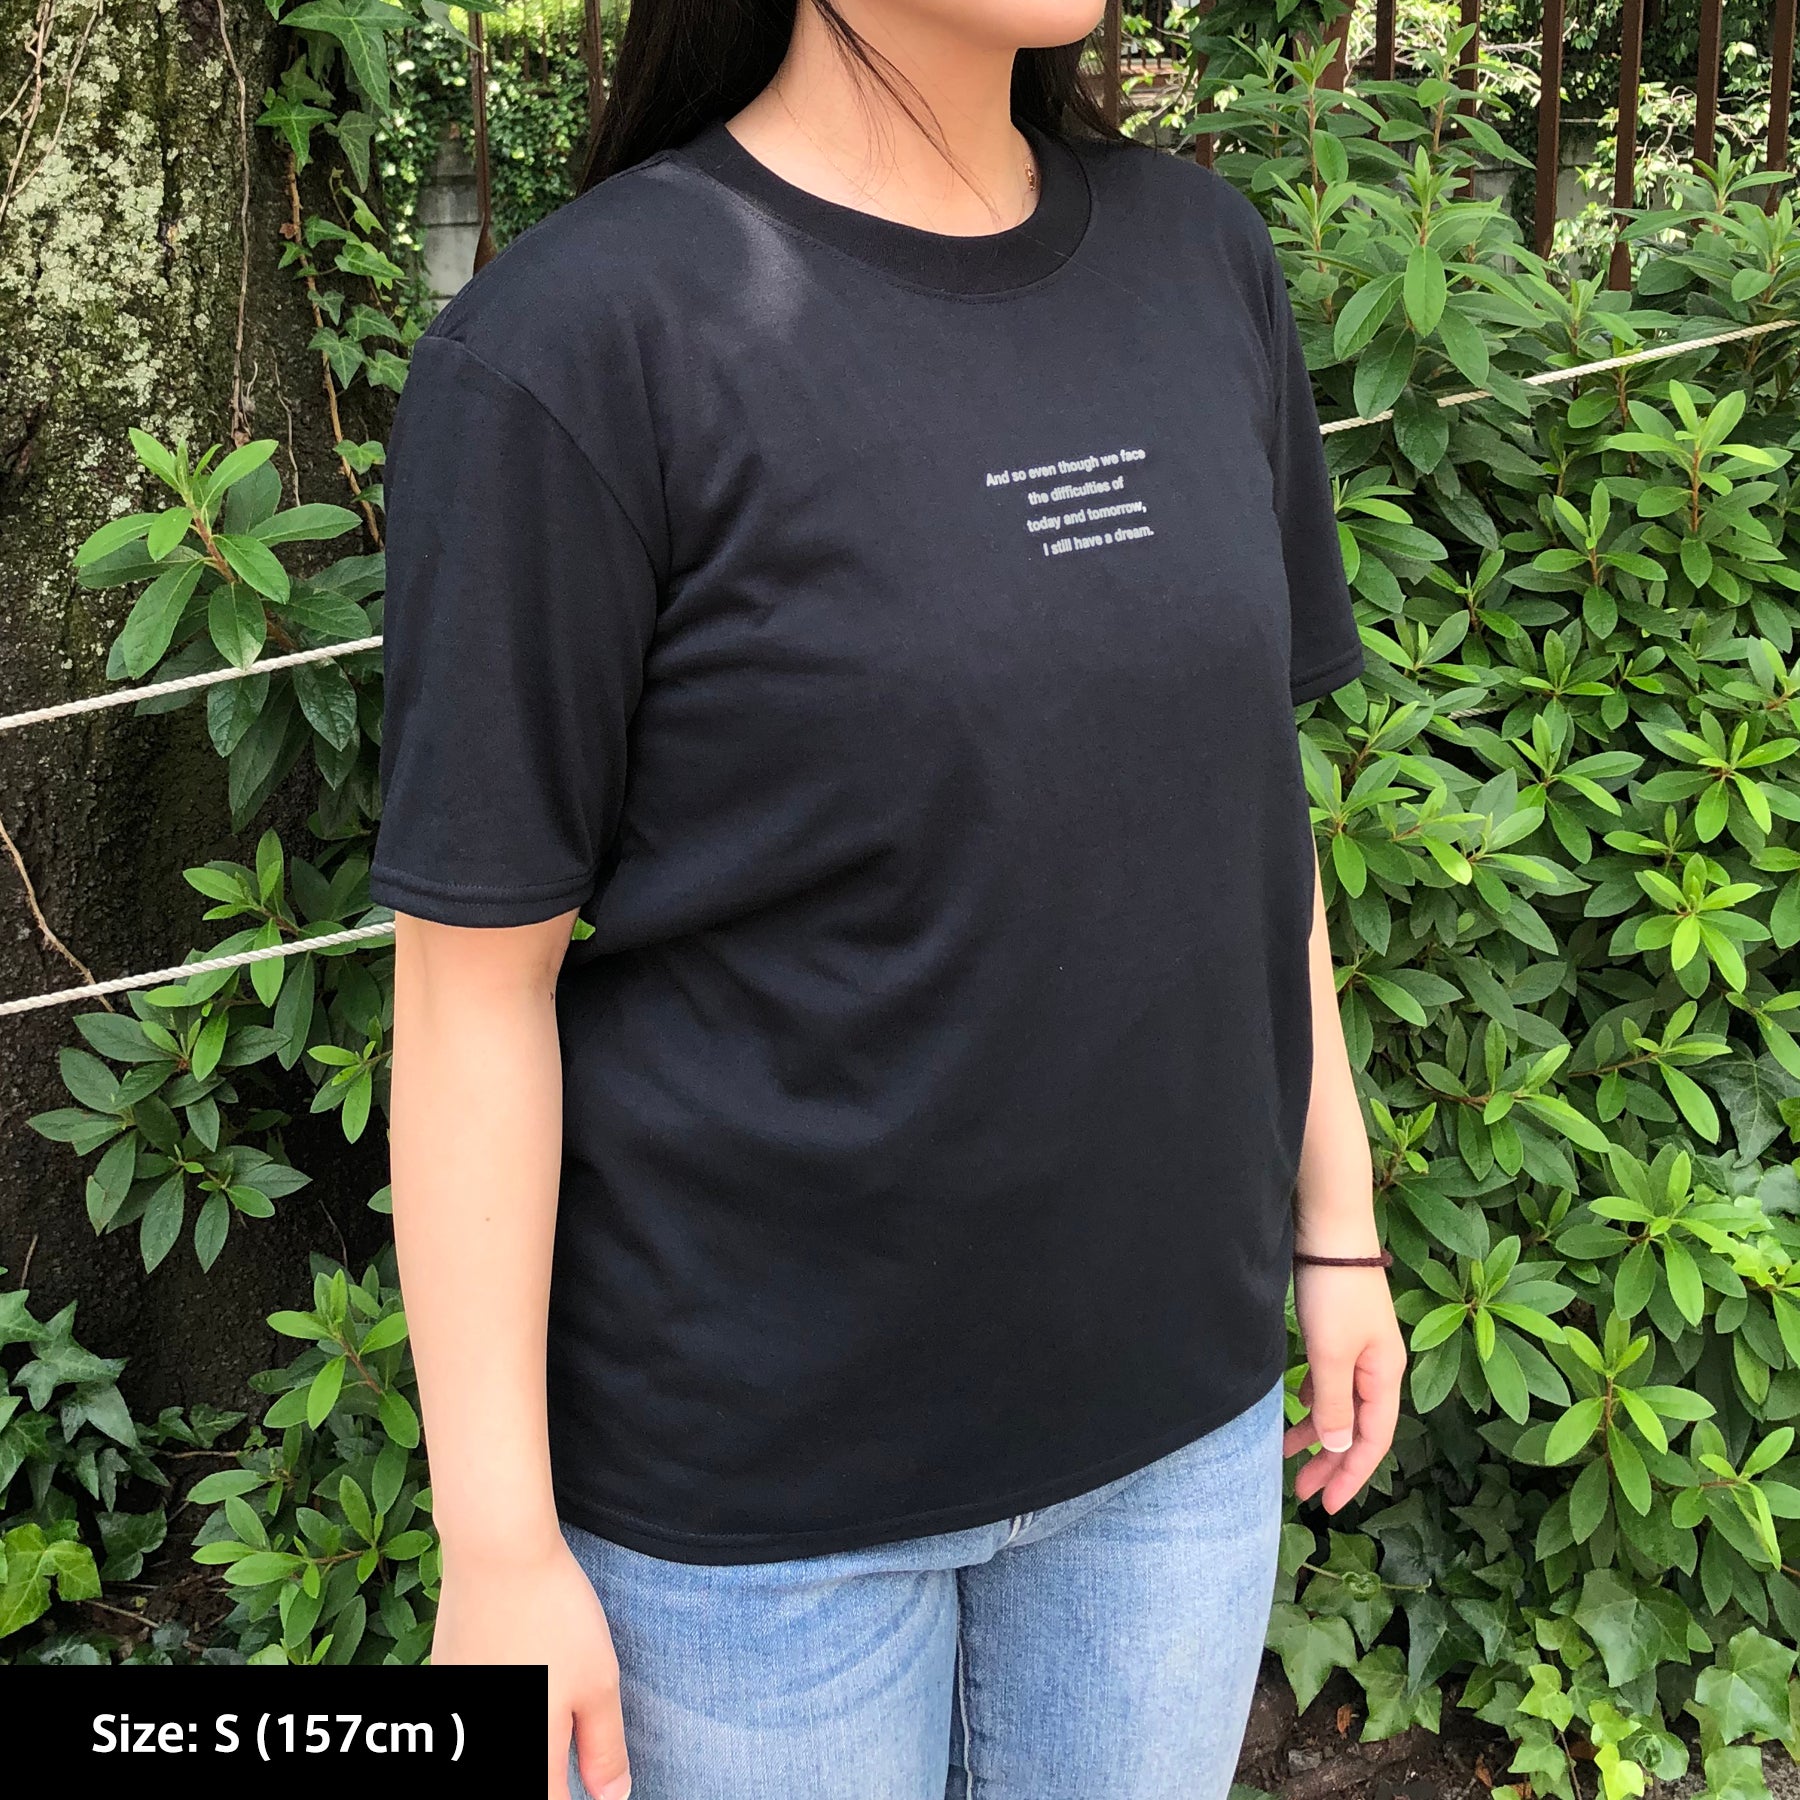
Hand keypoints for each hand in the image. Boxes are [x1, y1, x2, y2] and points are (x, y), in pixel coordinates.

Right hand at [432, 1536, 630, 1799]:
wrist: (495, 1551)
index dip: (576, 1798)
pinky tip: (521, 1683)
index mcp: (525, 1755)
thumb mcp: (598, 1682)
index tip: (594, 1788)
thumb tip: (611, 1796)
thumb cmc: (553, 1614)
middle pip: (526, 1780)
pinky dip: (501, 1713)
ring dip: (530, 1744)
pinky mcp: (444, 1680)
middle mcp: (478, 1743)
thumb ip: (603, 1748)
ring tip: (552, 1722)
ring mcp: (454, 1715)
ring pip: (495, 1747)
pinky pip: (467, 1726)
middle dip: (551, 1778)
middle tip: (575, 1759)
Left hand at [1285, 1261, 1406, 1511]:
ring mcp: (1360, 1348)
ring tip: (1287, 1456)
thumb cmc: (1334, 1292)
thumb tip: (1337, 1447)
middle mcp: (1378, 1365)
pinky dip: (1313, 1400)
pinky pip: (1329, 1381)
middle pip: (1358, 1427)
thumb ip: (1332, 1401)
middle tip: (1303, 1492)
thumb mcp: (1331, 1353)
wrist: (1329, 1230)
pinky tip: (1294, 1407)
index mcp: (1385, 1375)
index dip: (1351, 1475)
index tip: (1328, 1506)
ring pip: (1340, 1405)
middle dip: (1331, 1462)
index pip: (1373, 1440)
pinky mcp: (1340, 1331)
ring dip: (1317, 1432)